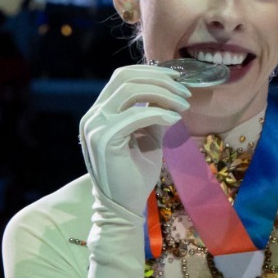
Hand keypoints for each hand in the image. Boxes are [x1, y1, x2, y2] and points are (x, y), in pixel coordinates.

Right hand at [78, 64, 192, 210]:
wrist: (123, 205)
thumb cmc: (135, 173)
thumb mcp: (148, 135)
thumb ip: (153, 111)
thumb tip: (170, 90)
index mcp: (99, 113)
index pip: (122, 77)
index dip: (151, 72)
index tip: (177, 79)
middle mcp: (93, 116)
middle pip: (125, 78)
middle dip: (160, 80)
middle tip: (184, 93)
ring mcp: (95, 126)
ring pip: (130, 90)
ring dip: (163, 94)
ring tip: (183, 106)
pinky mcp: (104, 139)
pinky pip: (136, 114)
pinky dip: (159, 113)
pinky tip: (174, 120)